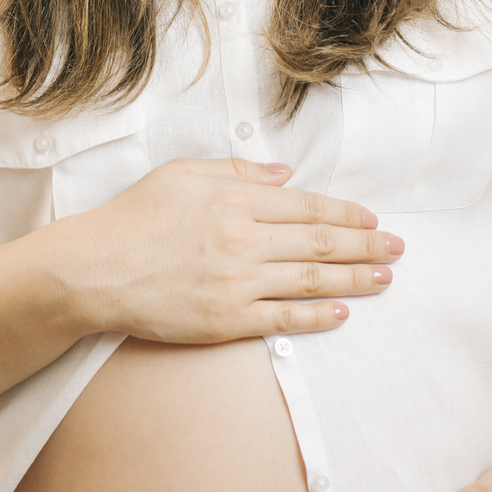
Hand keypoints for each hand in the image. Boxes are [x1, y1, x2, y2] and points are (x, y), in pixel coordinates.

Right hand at [48, 156, 402, 344]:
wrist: (93, 270)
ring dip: (355, 279)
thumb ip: (237, 171)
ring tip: (385, 278)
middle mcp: (245, 240)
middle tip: (398, 249)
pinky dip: (318, 316)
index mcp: (236, 200)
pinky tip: (342, 312)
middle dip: (366, 245)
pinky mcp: (227, 320)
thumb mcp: (181, 174)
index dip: (347, 212)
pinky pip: (285, 320)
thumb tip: (285, 174)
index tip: (372, 219)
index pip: (307, 206)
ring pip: (312, 280)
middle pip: (321, 242)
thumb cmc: (132, 218)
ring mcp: (238, 283)